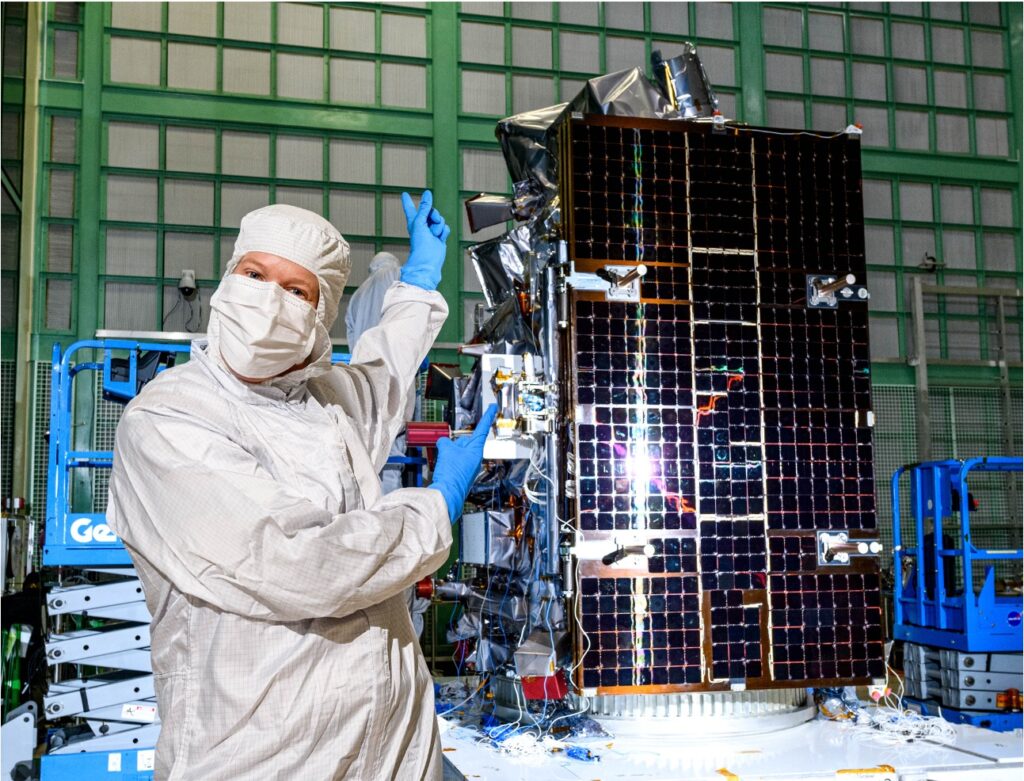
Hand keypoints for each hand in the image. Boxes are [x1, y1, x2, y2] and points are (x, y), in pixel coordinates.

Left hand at [399, 190, 449, 290]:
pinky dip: (444, 232)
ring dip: (439, 226)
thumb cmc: (420, 244)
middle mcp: (422, 225)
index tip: (404, 194)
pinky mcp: (440, 237)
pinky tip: (439, 239)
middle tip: (431, 223)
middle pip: (432, 211)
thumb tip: (427, 193)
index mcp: (414, 221)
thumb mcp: (420, 222)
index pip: (410, 208)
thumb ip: (424, 208)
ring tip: (434, 235)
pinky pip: (446, 228)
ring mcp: (431, 231)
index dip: (407, 201)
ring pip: (440, 219)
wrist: (428, 261)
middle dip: (434, 216)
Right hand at [430, 405, 497, 522]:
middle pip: (465, 441)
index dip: (487, 416)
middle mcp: (475, 458)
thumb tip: (444, 442)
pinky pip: (454, 461)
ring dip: (449, 453)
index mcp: (476, 449)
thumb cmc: (451, 473)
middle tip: (447, 451)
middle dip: (455, 442)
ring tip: (445, 464)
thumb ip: (445, 442)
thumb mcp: (446, 450)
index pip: (482, 428)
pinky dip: (447, 461)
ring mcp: (469, 466)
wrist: (447, 494)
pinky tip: (443, 468)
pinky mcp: (462, 473)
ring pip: (457, 451)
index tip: (493, 407)